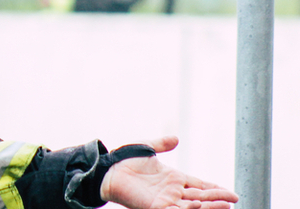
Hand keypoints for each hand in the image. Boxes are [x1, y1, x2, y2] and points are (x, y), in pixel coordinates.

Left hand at [100, 136, 237, 208]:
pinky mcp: (155, 206)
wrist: (108, 169)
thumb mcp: (147, 148)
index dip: (215, 189)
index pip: (200, 186)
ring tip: (226, 206)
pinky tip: (199, 205)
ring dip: (209, 207)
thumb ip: (161, 144)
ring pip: (193, 206)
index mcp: (173, 178)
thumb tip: (176, 138)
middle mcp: (172, 191)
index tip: (232, 194)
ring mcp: (165, 200)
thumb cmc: (124, 160)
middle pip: (201, 197)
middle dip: (218, 199)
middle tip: (233, 201)